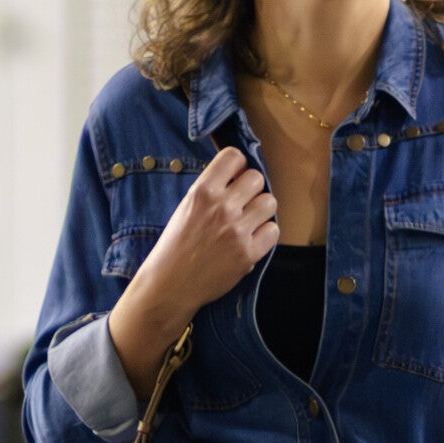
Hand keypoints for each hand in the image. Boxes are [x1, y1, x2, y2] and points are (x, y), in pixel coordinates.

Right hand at [107, 147, 278, 396]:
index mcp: (202, 192)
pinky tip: (250, 240)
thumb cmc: (175, 247)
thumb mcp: (185, 209)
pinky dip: (265, 234)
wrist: (170, 285)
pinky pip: (273, 231)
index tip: (234, 178)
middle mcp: (221, 207)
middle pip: (256, 178)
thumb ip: (210, 191)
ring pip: (269, 202)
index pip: (234, 157)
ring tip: (247, 222)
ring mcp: (237, 230)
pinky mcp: (248, 253)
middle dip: (250, 190)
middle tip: (240, 205)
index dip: (237, 167)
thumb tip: (236, 177)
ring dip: (260, 211)